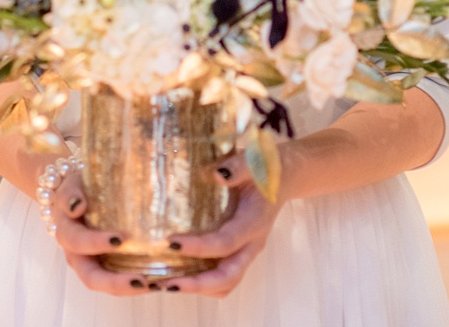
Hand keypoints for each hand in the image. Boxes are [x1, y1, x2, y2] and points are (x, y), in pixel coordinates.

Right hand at [45, 166, 168, 296]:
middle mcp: (77, 255)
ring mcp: (92, 263)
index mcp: (67, 233)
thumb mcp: (71, 185)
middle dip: (115, 283)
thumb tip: (76, 206)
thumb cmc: (76, 188)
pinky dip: (137, 284)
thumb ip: (69, 194)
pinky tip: (159, 282)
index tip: (119, 238)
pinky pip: (120, 278)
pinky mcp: (107, 266)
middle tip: (141, 281)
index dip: (95, 242)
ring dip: (130, 288)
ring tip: (156, 286)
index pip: (77, 242)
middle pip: (92, 277)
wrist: (75, 196)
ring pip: (107, 284)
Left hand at [162, 153, 281, 297]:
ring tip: (166, 283)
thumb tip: (218, 175)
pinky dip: (201, 282)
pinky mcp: (238, 253)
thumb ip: (238, 167)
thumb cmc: (264, 168)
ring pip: (225, 283)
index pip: (226, 243)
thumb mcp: (252, 161)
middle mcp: (251, 244)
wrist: (283, 178)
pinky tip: (178, 274)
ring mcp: (245, 252)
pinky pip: (222, 278)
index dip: (199, 247)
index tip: (171, 241)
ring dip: (197, 288)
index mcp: (253, 222)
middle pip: (227, 277)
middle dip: (197, 284)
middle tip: (166, 283)